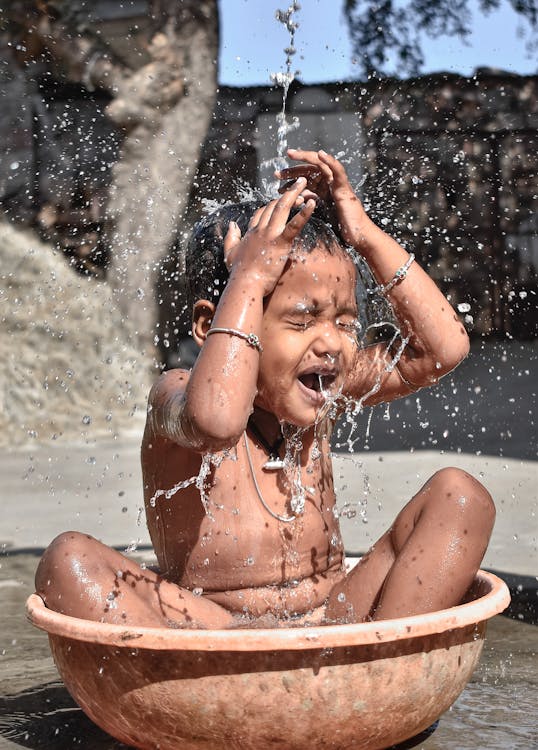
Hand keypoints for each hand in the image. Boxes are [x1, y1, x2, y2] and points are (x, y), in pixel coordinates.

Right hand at [223, 177, 314, 296]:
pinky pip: (294, 225)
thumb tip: (232, 224)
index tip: (280, 199)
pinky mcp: (280, 243)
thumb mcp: (230, 253)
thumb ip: (231, 237)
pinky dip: (304, 213)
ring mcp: (270, 235)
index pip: (261, 212)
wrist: (245, 284)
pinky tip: (312, 203)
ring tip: (305, 183)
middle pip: (273, 206)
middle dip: (287, 194)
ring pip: (282, 208)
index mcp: (251, 233)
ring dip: (294, 194)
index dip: (271, 204)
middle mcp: (260, 230)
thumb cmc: (238, 273)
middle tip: (299, 184)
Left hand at [276, 149, 366, 247]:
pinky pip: (338, 171)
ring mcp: (337, 185)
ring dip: (305, 158)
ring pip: (321, 165)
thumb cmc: (341, 230)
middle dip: (292, 170)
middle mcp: (330, 185)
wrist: (357, 237)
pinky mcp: (345, 188)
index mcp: (323, 192)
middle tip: (277, 174)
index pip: (305, 180)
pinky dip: (330, 161)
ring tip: (291, 154)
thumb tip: (294, 202)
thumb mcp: (319, 215)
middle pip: (309, 171)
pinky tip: (321, 154)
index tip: (277, 181)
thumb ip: (309, 206)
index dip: (291, 179)